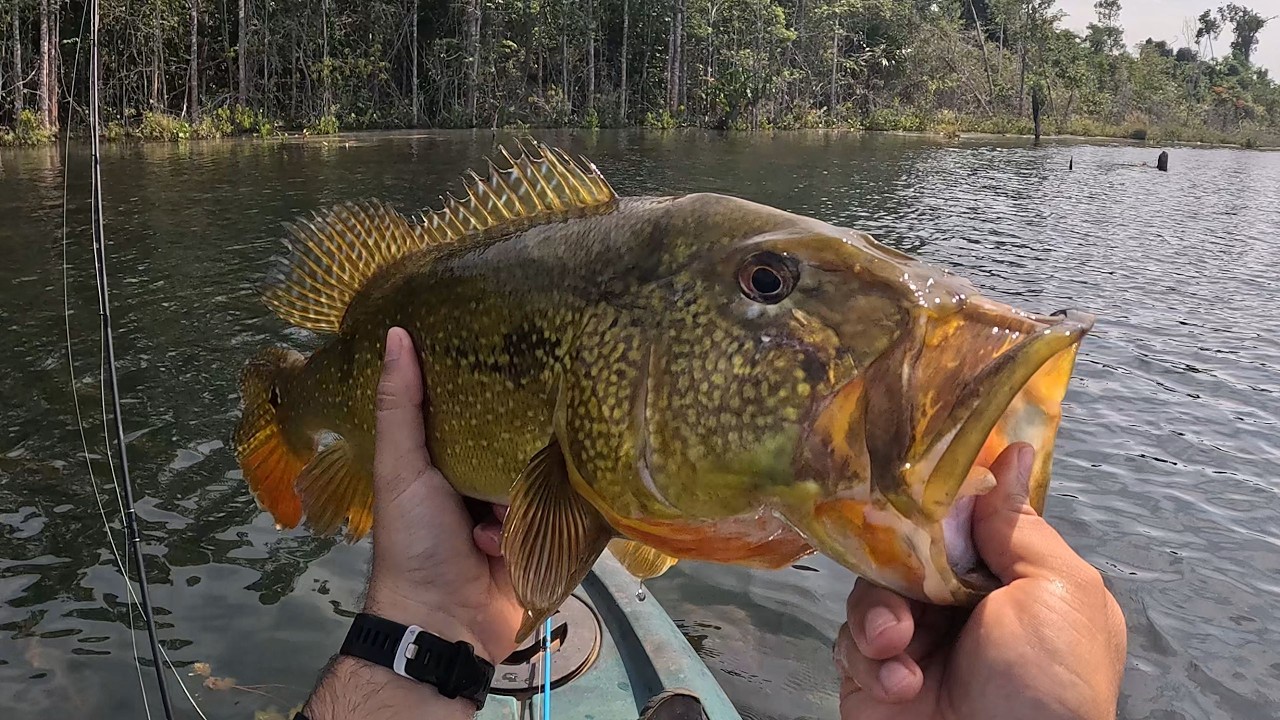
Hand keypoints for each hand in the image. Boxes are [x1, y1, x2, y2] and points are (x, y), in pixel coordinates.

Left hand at [363, 326, 521, 663]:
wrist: (446, 622)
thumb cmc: (416, 541)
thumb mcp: (401, 468)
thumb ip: (401, 406)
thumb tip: (396, 332)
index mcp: (446, 459)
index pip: (474, 407)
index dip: (486, 381)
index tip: (513, 340)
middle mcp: (482, 480)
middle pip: (515, 438)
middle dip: (523, 433)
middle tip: (548, 398)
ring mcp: (516, 510)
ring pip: (543, 473)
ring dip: (531, 484)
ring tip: (521, 486)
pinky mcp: (545, 536)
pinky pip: (561, 509)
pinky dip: (546, 516)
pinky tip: (531, 522)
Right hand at [833, 443, 1127, 719]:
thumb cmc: (1050, 680)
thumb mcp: (1057, 589)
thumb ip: (1018, 525)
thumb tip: (1014, 452)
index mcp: (1011, 582)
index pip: (964, 524)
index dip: (939, 503)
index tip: (914, 477)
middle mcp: (963, 609)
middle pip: (906, 551)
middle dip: (899, 562)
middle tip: (910, 581)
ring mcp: (916, 645)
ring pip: (870, 593)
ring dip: (879, 616)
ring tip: (898, 646)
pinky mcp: (874, 679)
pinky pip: (850, 643)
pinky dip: (871, 659)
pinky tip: (901, 683)